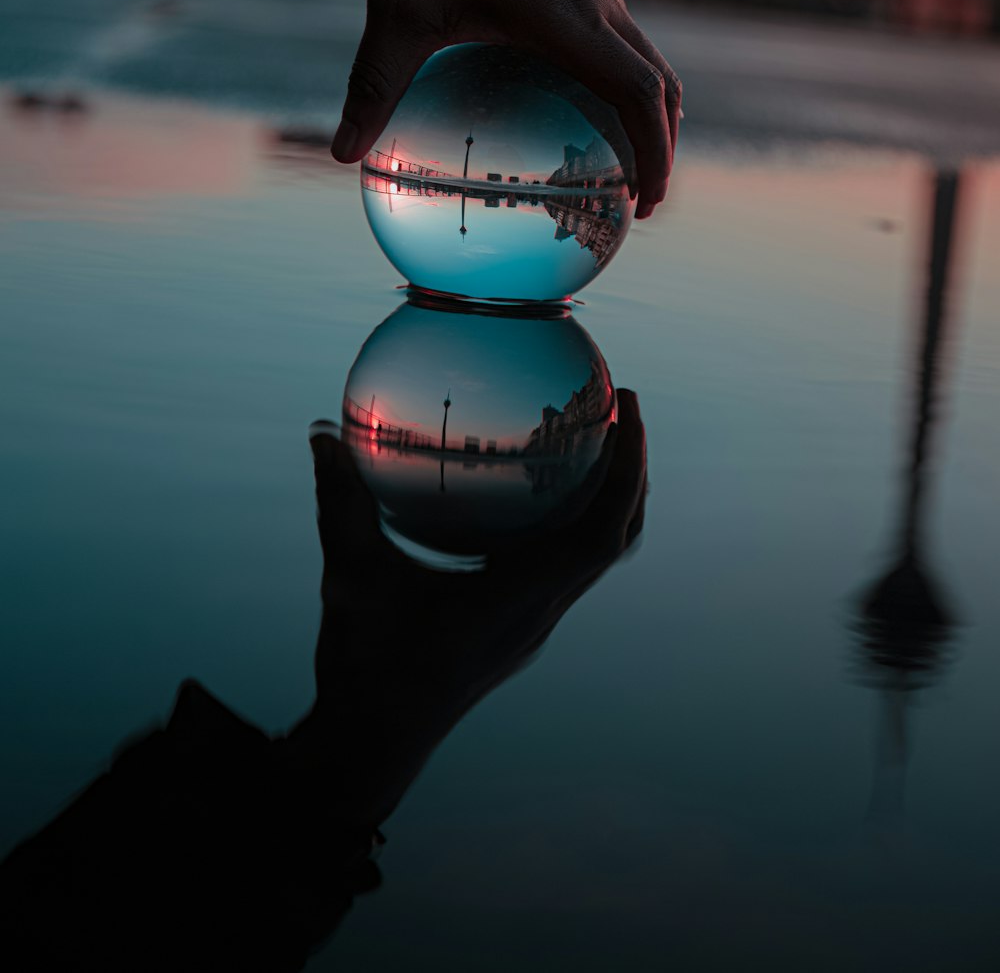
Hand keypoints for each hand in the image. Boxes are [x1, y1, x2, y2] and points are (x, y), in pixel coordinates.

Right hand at [293, 389, 647, 824]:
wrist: (372, 743)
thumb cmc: (364, 665)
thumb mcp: (349, 577)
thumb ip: (340, 503)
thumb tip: (321, 433)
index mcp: (517, 599)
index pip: (599, 534)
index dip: (626, 472)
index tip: (628, 409)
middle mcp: (539, 612)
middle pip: (615, 538)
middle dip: (631, 471)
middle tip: (623, 405)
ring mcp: (533, 624)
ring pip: (595, 558)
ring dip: (608, 500)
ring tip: (596, 442)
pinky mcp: (518, 628)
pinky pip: (565, 568)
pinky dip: (571, 523)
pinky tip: (534, 492)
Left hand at [331, 0, 680, 217]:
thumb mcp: (396, 9)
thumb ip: (375, 85)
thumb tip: (345, 155)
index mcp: (569, 17)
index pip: (640, 96)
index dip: (657, 153)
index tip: (649, 203)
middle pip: (660, 79)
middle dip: (662, 140)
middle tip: (639, 193)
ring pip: (641, 47)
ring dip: (642, 100)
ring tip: (616, 143)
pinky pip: (616, 20)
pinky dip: (617, 62)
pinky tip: (568, 74)